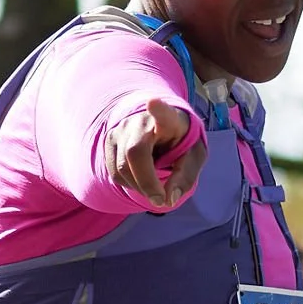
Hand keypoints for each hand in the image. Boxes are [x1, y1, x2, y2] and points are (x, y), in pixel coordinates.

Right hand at [107, 97, 205, 211]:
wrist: (156, 126)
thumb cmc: (180, 141)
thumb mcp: (194, 156)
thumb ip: (186, 175)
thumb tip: (169, 199)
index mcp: (168, 119)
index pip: (163, 113)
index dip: (158, 109)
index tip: (153, 102)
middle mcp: (139, 121)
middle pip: (135, 152)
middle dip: (147, 182)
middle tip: (161, 201)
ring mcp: (120, 130)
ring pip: (122, 167)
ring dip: (140, 187)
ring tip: (155, 189)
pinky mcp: (108, 142)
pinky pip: (115, 173)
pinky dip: (129, 184)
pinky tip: (142, 180)